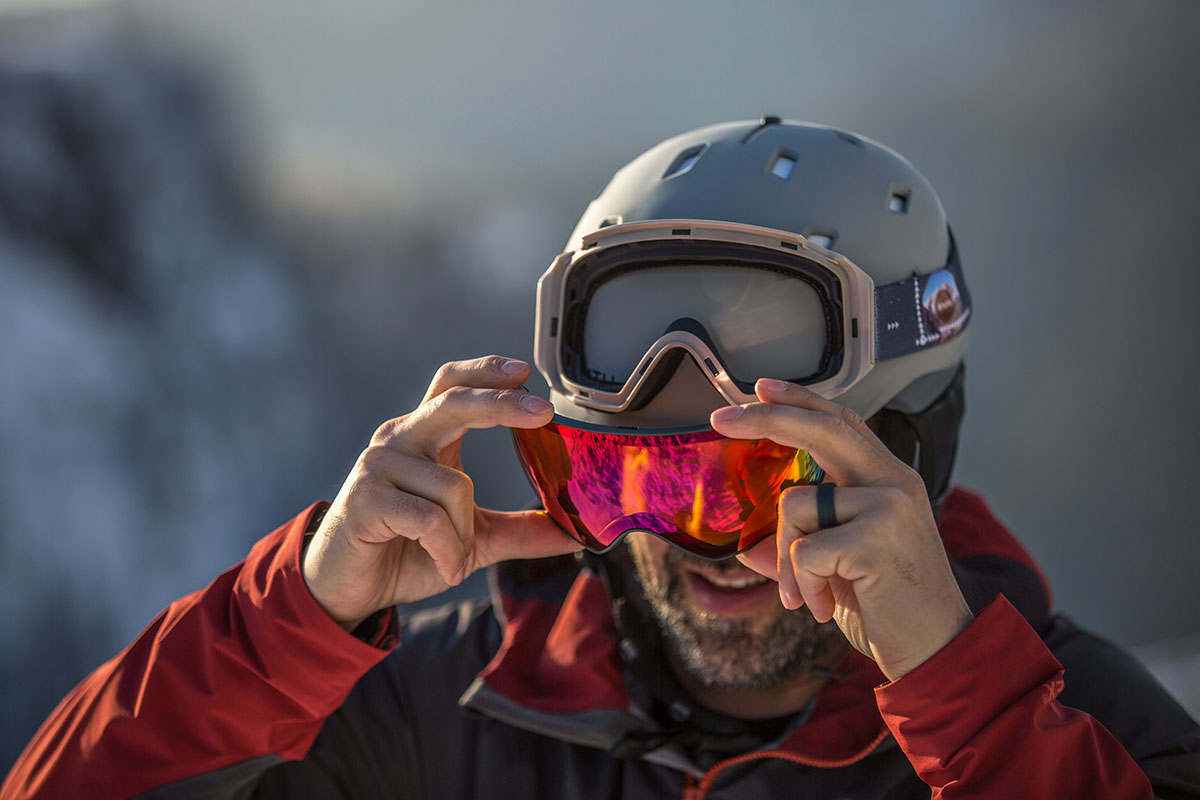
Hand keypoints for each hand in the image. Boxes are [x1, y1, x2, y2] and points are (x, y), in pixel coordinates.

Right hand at [303, 356, 580, 630]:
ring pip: (454, 485)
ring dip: (466, 534)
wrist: (349, 589)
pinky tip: (444, 566)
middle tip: (541, 413)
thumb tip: (577, 532)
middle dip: (500, 403)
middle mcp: (400, 439)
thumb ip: (520, 530)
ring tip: (454, 559)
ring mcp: (379, 466)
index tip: (524, 372)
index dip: (486, 371)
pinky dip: (448, 549)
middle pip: (453, 401)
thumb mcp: (473, 539)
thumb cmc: (406, 551)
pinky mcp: (365, 498)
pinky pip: (429, 519)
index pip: (452, 386)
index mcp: (426, 438)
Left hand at [711, 378, 973, 680]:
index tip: (762, 387)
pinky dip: (803, 584)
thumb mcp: (840, 567)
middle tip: (719, 418)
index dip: (801, 400)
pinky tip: (825, 606)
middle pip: (820, 429)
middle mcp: (893, 482)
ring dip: (788, 559)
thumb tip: (744, 544)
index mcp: (889, 480)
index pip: (842, 422)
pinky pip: (804, 549)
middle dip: (764, 418)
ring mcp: (887, 506)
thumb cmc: (889, 607)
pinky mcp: (875, 538)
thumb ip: (798, 546)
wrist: (938, 651)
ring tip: (810, 596)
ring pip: (795, 504)